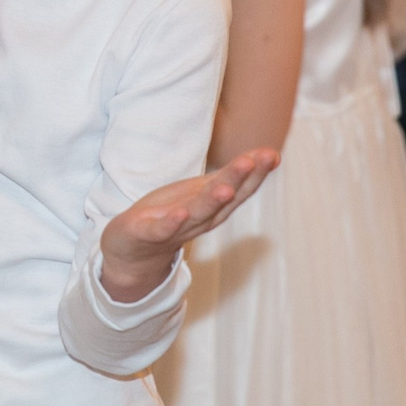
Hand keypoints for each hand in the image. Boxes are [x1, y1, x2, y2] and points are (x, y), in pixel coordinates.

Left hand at [98, 148, 279, 300]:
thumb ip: (232, 175)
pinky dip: (172, 222)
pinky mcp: (150, 233)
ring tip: (225, 189)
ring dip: (212, 201)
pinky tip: (180, 213)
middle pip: (224, 197)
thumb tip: (269, 154)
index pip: (240, 187)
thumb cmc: (174, 214)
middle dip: (239, 179)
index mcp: (216, 205)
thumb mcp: (204, 190)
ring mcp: (177, 227)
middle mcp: (203, 217)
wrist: (133, 252)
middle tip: (254, 160)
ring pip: (198, 212)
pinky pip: (163, 229)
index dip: (256, 171)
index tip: (271, 154)